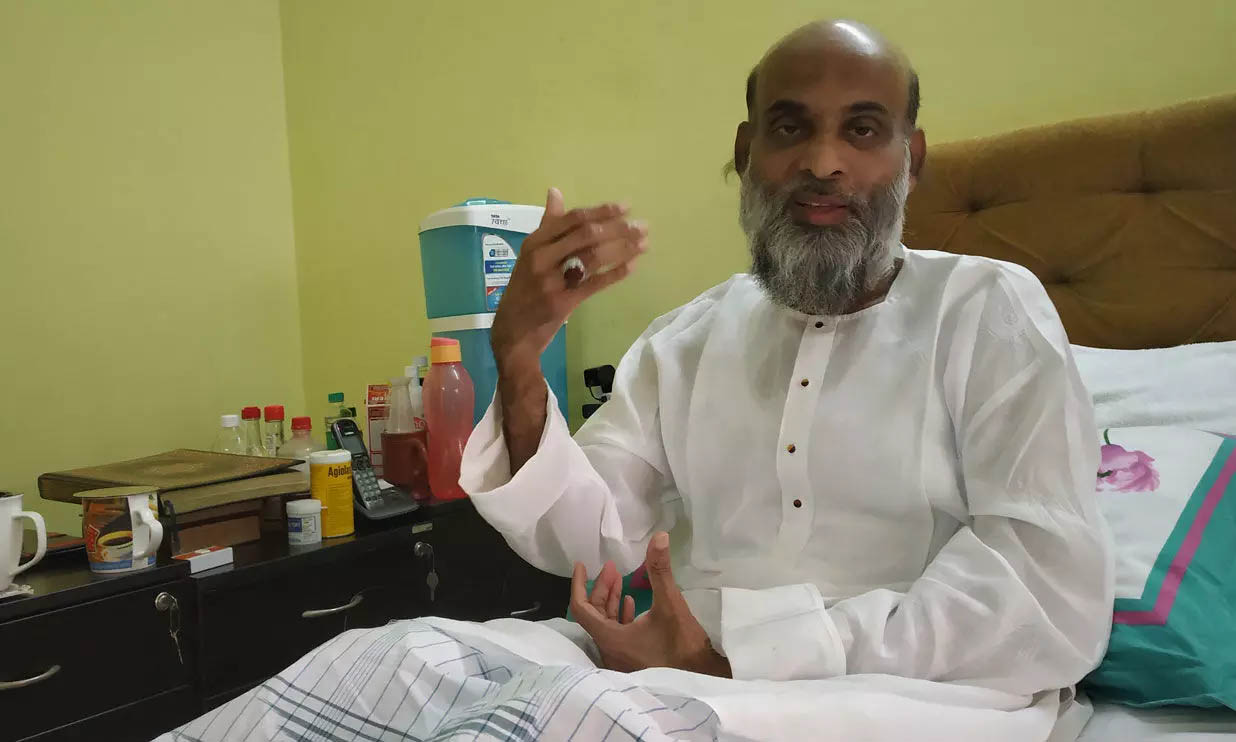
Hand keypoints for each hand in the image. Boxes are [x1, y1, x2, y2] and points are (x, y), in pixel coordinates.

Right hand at [490, 187, 647, 373]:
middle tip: (642, 226)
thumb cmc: (524, 290)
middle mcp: (542, 258)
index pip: (573, 220)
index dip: (601, 211)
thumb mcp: (530, 255)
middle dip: (618, 229)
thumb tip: (555, 191)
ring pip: (593, 258)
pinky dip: (615, 273)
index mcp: (535, 242)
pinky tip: (633, 265)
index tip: (625, 206)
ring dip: (622, 249)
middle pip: (586, 235)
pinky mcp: (562, 302)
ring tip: (644, 243)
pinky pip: (594, 284)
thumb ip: (547, 225)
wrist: (512, 332)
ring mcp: (551, 281)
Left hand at [571, 533, 731, 676]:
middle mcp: (609, 650)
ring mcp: (619, 657)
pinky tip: (631, 602)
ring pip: (605, 623)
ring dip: (611, 600)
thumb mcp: (670, 603)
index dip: (579, 585)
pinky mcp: (632, 660)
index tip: (581, 565)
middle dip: (601, 588)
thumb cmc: (682, 644)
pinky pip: (616, 633)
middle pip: (593, 614)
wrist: (701, 678)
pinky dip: (619, 615)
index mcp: (611, 638)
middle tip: (610, 567)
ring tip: (620, 579)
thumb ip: (660, 570)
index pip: (581, 608)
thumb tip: (659, 537)